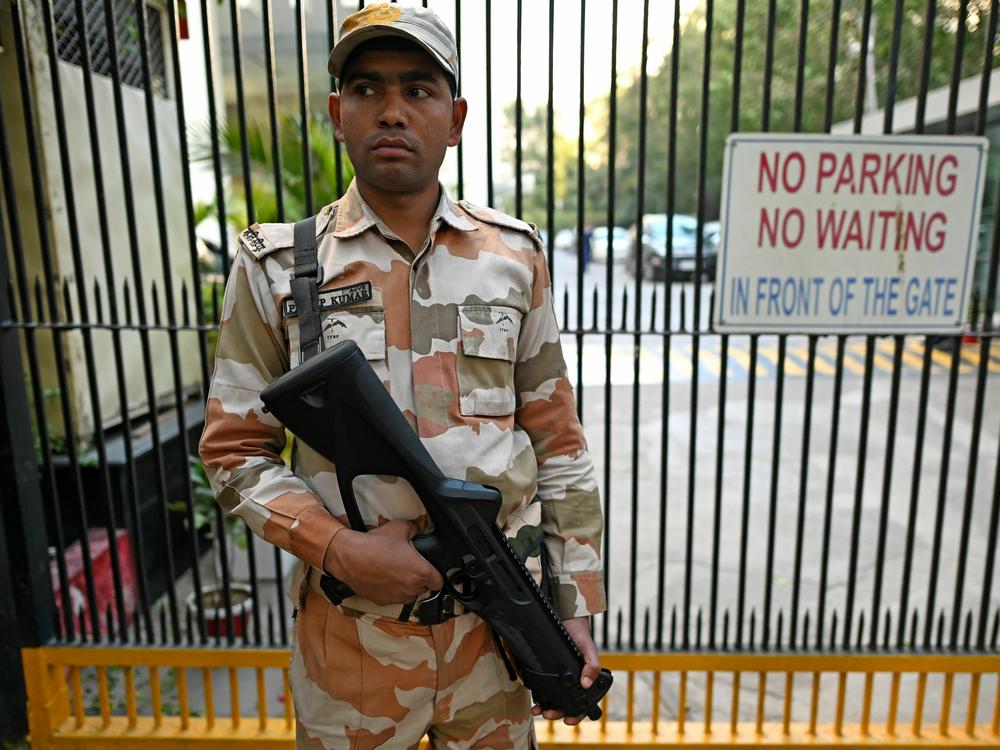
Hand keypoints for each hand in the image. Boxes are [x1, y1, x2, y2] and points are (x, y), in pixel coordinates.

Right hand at [323, 520, 443, 604]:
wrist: (350, 557)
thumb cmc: (375, 545)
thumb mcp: (400, 528)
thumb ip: (414, 529)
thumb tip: (417, 529)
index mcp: (420, 572)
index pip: (439, 582)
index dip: (435, 576)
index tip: (430, 571)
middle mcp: (411, 588)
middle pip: (424, 589)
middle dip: (419, 580)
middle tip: (410, 567)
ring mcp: (397, 597)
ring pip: (409, 595)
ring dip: (406, 587)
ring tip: (396, 572)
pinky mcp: (382, 601)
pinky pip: (393, 598)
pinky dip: (391, 591)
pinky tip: (384, 578)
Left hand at [531, 616, 601, 724]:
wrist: (566, 618)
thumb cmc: (580, 633)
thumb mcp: (588, 648)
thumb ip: (592, 665)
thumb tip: (585, 684)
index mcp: (586, 679)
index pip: (583, 703)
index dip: (576, 715)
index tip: (567, 720)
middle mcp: (574, 680)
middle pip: (565, 704)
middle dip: (556, 712)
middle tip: (547, 713)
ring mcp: (561, 676)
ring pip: (554, 698)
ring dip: (546, 706)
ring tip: (537, 709)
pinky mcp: (549, 670)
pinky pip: (544, 686)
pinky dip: (540, 694)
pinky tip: (534, 697)